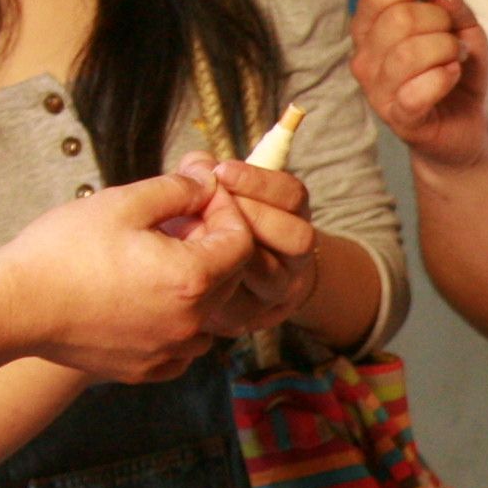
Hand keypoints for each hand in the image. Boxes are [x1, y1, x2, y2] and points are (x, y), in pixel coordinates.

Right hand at [0, 171, 221, 383]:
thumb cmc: (63, 251)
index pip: (241, 241)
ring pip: (209, 315)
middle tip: (179, 218)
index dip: (226, 211)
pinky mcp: (145, 370)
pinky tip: (148, 299)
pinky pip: (182, 348)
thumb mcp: (123, 203)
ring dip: (198, 285)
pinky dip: (178, 323)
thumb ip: (177, 190)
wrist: (14, 306)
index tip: (199, 195)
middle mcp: (190, 323)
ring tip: (161, 258)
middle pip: (229, 277)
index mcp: (192, 279)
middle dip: (212, 243)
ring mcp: (168, 352)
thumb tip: (206, 182)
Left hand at [177, 156, 320, 336]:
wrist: (216, 285)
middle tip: (214, 207)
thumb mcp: (212, 198)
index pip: (293, 195)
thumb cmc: (211, 228)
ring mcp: (278, 294)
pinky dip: (214, 287)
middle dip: (254, 217)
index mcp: (293, 218)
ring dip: (235, 255)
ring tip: (197, 239)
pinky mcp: (250, 321)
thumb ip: (206, 175)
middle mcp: (296, 259)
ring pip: (272, 276)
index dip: (261, 181)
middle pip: (298, 237)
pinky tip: (189, 271)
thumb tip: (198, 165)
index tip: (222, 171)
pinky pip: (240, 308)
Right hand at [356, 0, 487, 167]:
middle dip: (439, 20)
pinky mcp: (398, 117)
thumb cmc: (454, 70)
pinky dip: (443, 77)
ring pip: (407, 53)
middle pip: (397, 18)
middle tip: (455, 35)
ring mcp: (377, 89)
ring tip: (457, 58)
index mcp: (372, 26)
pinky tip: (452, 75)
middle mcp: (365, 56)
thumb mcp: (462, 26)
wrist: (462, 124)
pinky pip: (416, 91)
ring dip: (446, 49)